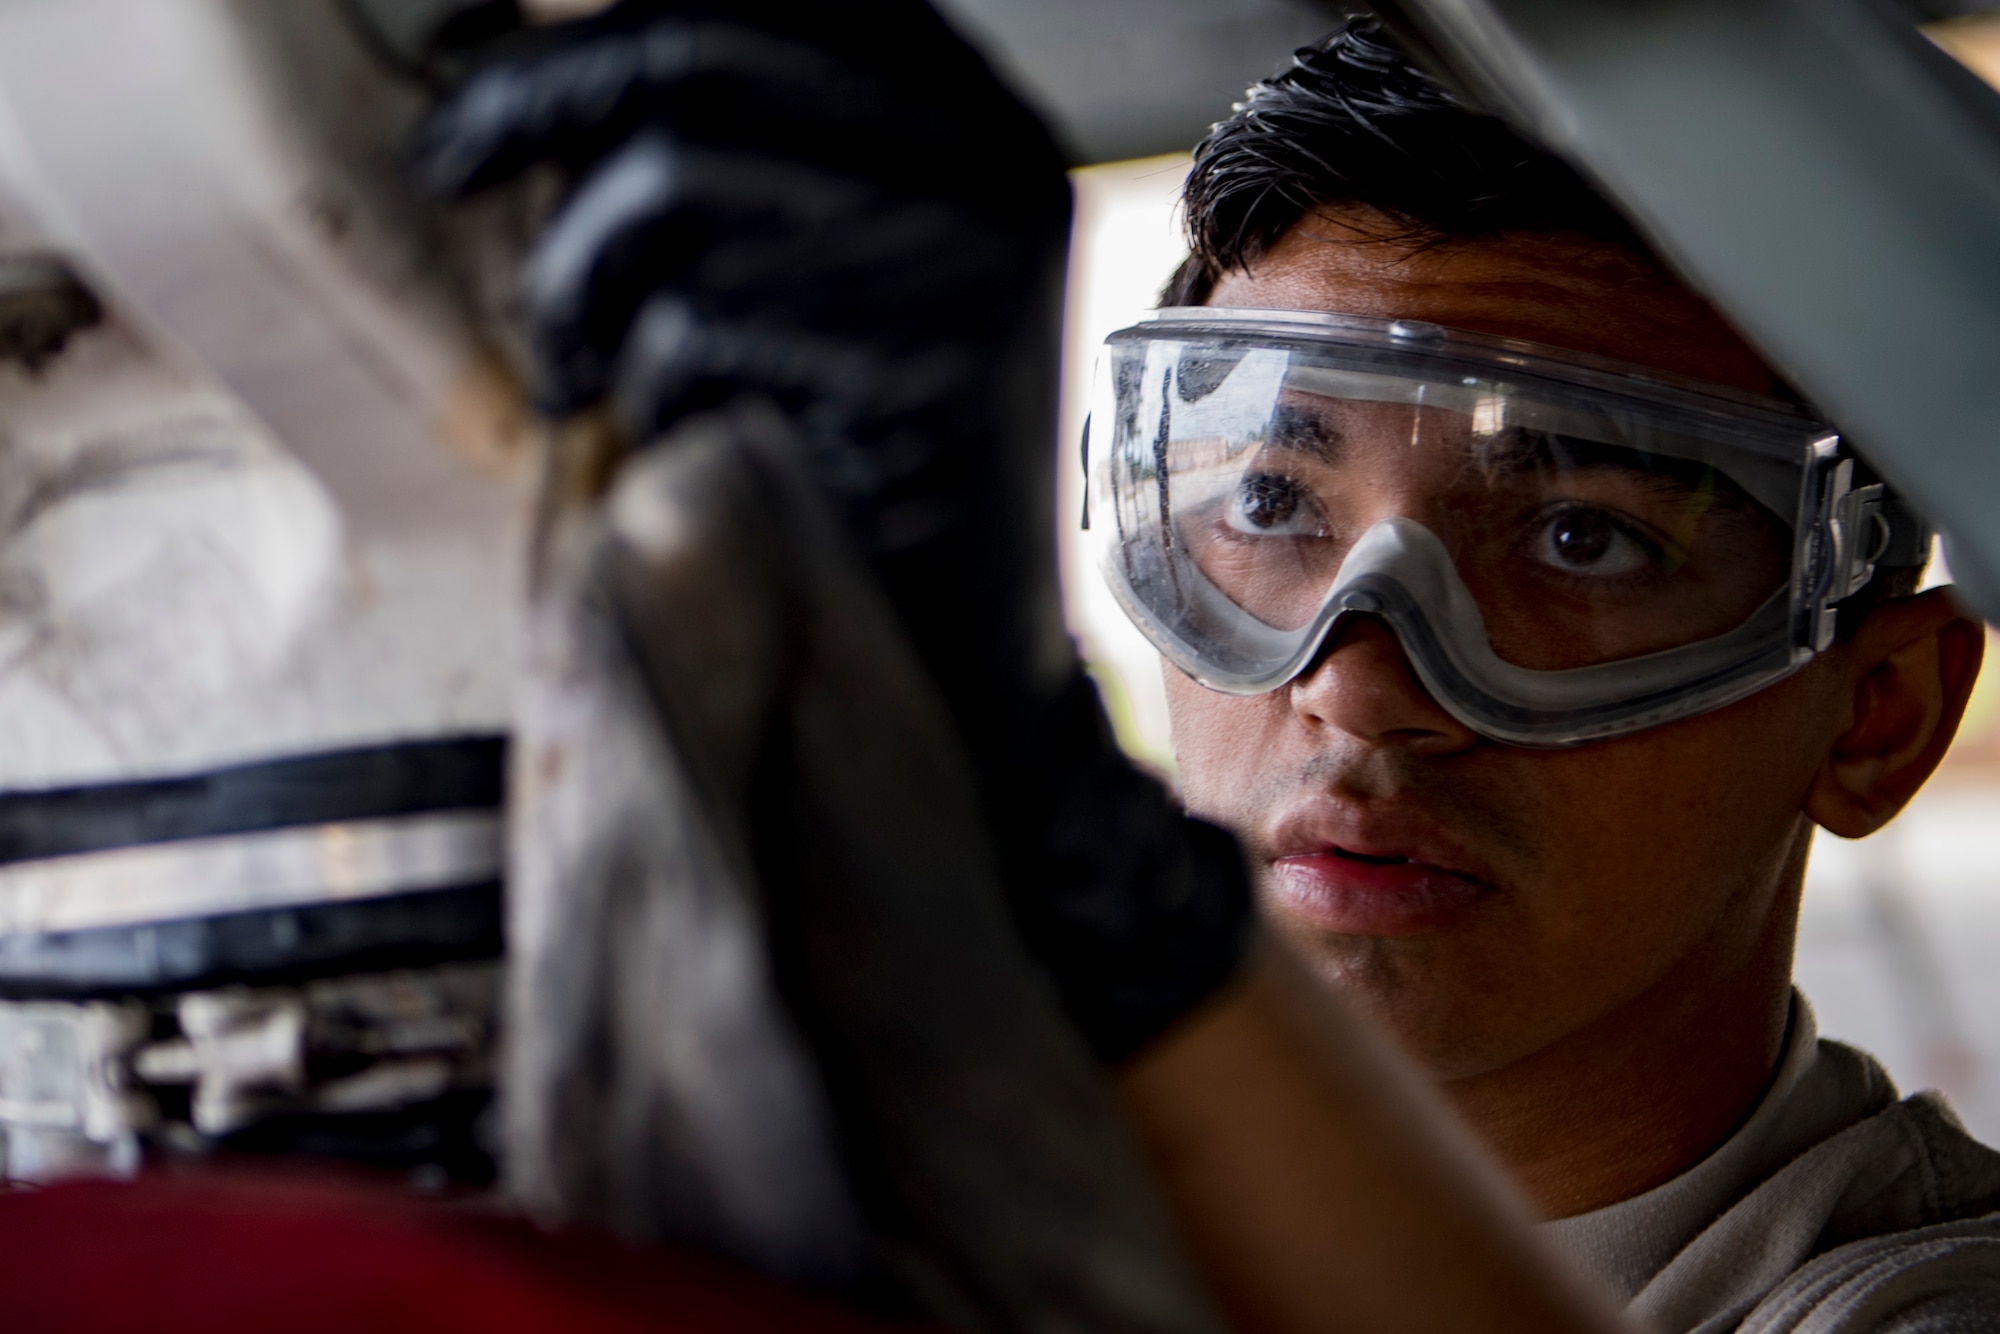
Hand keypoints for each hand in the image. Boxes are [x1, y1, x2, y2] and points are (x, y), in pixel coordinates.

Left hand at [417, 0, 1251, 1060]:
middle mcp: (981, 167)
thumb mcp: (823, 283)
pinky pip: (697, 330)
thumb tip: (558, 54)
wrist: (964, 670)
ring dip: (583, 288)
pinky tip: (683, 446)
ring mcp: (962, 261)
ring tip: (586, 371)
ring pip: (675, 194)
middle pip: (704, 61)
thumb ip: (741, 168)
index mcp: (963, 126)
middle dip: (537, 105)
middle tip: (448, 165)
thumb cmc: (862, 479)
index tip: (480, 88)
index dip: (592, 32)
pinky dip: (649, 396)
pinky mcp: (921, 366)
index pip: (758, 9)